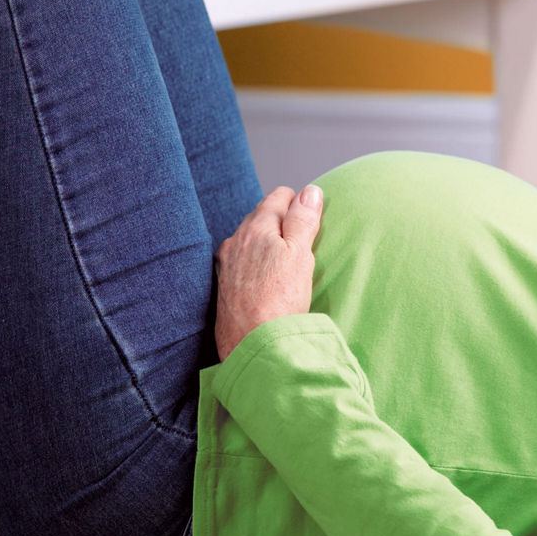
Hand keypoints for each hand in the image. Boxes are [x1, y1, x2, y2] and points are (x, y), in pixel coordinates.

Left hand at [214, 185, 322, 360]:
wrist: (250, 344)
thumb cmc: (279, 300)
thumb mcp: (300, 254)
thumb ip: (303, 219)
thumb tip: (310, 191)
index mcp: (256, 227)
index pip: (278, 197)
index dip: (298, 204)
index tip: (311, 219)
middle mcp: (236, 241)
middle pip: (262, 217)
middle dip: (281, 223)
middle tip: (302, 241)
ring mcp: (227, 264)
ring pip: (250, 241)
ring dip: (266, 244)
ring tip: (285, 262)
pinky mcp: (225, 287)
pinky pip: (242, 263)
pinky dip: (255, 264)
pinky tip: (266, 281)